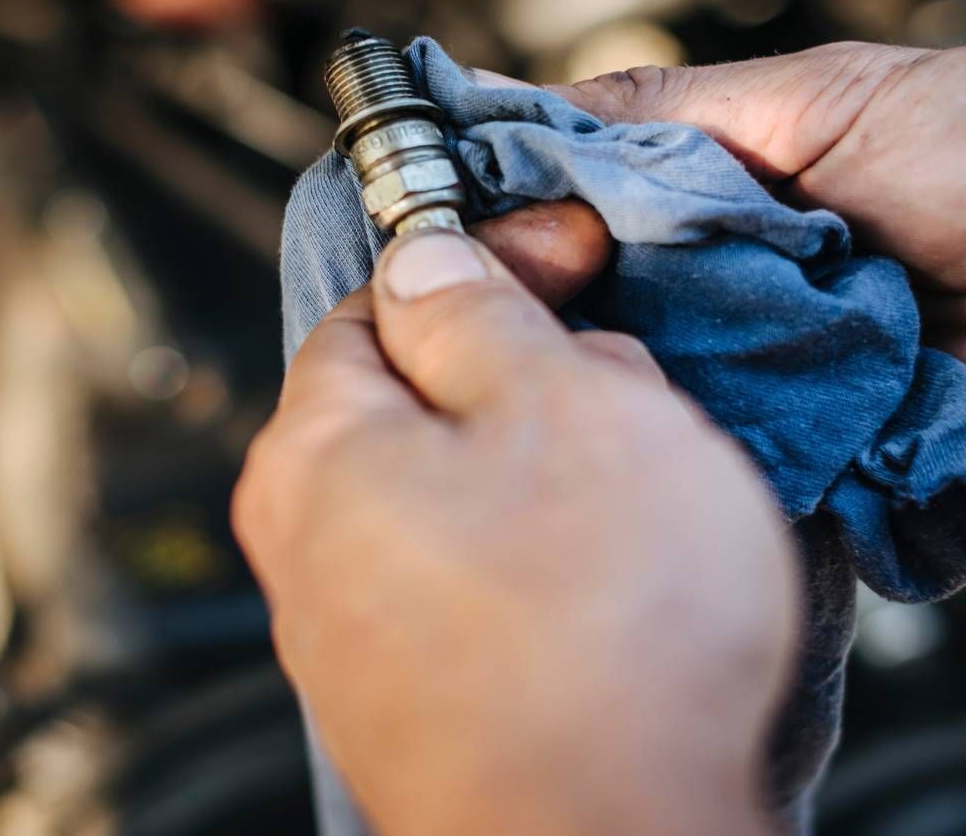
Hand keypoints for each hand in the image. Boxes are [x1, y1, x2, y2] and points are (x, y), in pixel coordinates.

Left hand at [234, 218, 796, 835]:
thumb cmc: (594, 634)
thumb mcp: (559, 403)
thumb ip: (480, 313)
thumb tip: (432, 260)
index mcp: (314, 456)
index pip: (376, 307)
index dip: (483, 262)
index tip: (570, 255)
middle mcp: (313, 554)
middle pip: (427, 409)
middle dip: (536, 381)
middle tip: (631, 391)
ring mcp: (366, 644)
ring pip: (472, 504)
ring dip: (563, 477)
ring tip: (652, 503)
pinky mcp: (431, 710)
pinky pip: (494, 595)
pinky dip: (561, 569)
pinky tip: (630, 590)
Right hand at [526, 43, 965, 536]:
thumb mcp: (831, 96)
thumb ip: (674, 115)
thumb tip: (518, 117)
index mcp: (734, 219)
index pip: (585, 237)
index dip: (521, 235)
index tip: (453, 228)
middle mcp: (750, 321)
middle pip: (604, 338)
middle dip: (561, 322)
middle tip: (526, 303)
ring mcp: (794, 411)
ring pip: (660, 424)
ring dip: (632, 397)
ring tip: (611, 367)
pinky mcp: (848, 496)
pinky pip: (747, 499)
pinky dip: (713, 475)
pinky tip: (683, 444)